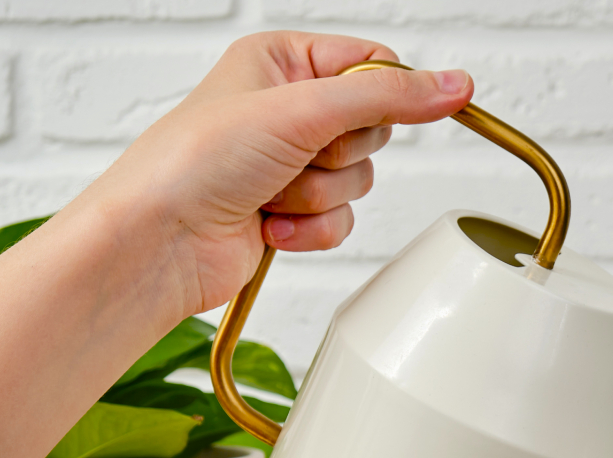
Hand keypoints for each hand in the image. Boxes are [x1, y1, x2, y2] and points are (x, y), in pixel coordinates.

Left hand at [82, 31, 472, 317]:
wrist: (158, 243)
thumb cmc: (194, 163)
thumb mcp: (301, 112)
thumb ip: (386, 98)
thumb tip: (454, 84)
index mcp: (282, 60)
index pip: (373, 65)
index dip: (382, 97)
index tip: (364, 117)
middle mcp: (287, 107)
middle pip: (373, 129)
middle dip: (338, 155)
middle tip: (293, 155)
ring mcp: (289, 162)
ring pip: (360, 179)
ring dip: (321, 196)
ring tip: (269, 193)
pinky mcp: (292, 211)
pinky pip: (343, 220)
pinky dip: (312, 229)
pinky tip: (269, 225)